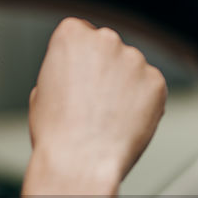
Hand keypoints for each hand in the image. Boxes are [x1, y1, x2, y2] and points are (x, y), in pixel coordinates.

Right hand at [21, 18, 166, 197]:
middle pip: (109, 48)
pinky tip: (125, 122)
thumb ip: (63, 69)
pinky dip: (144, 103)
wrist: (80, 163)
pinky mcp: (156, 81)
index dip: (80, 60)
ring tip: (108, 118)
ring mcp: (134, 59)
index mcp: (71, 34)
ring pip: (132, 68)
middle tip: (94, 103)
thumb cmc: (57, 133)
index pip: (82, 33)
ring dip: (125, 86)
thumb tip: (77, 73)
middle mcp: (105, 39)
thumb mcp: (41, 90)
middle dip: (105, 70)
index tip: (79, 78)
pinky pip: (151, 87)